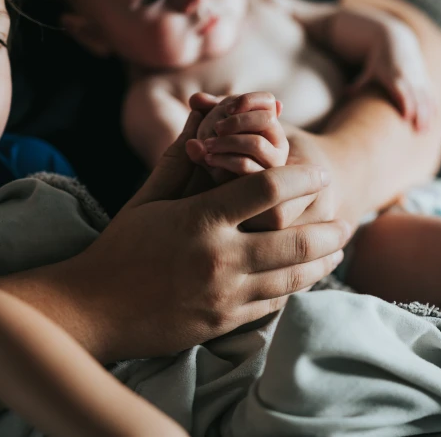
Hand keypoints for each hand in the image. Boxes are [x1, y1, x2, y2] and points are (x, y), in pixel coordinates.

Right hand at [65, 110, 349, 360]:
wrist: (93, 310)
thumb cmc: (119, 248)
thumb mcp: (147, 199)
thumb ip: (179, 160)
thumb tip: (200, 118)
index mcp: (201, 220)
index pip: (268, 190)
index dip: (302, 177)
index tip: (319, 173)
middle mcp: (220, 258)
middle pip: (296, 241)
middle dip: (330, 230)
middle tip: (347, 221)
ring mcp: (225, 295)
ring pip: (293, 279)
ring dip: (323, 262)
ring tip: (338, 249)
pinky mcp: (224, 323)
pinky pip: (273, 305)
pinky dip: (295, 289)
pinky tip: (305, 278)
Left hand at [188, 92, 288, 183]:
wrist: (218, 190)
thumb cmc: (218, 152)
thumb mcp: (212, 129)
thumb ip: (205, 111)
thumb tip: (196, 100)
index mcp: (268, 124)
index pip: (268, 101)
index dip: (249, 99)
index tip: (227, 108)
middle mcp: (277, 142)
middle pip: (266, 119)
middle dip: (238, 121)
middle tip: (216, 127)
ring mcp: (272, 163)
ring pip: (257, 143)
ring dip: (229, 141)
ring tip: (207, 144)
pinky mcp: (260, 182)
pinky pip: (246, 167)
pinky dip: (224, 160)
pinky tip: (208, 159)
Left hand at [349, 18, 433, 130]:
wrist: (395, 40)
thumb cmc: (378, 60)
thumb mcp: (368, 70)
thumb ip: (358, 84)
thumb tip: (344, 93)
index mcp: (393, 76)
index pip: (401, 91)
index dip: (405, 103)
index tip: (407, 118)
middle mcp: (408, 76)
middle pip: (416, 97)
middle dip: (419, 114)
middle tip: (419, 132)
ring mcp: (418, 77)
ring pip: (426, 97)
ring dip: (427, 114)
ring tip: (426, 131)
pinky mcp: (424, 77)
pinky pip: (431, 93)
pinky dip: (432, 105)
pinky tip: (433, 118)